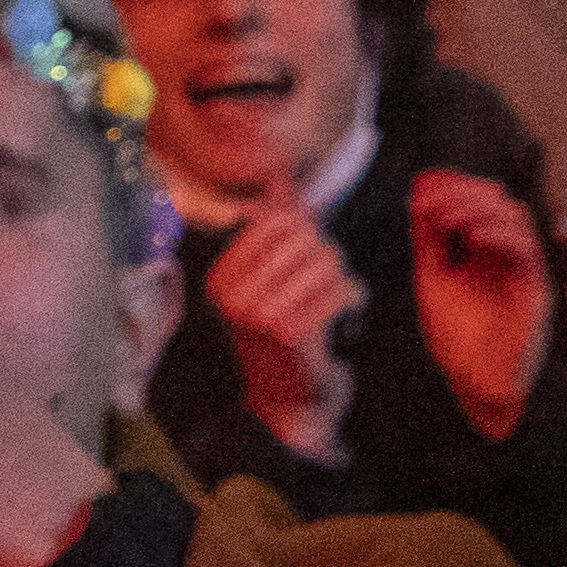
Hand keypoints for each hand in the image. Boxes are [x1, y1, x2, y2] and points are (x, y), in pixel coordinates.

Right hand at [200, 195, 367, 466]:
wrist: (282, 393)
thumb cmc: (277, 327)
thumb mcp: (266, 275)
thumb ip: (273, 228)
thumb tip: (280, 174)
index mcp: (220, 279)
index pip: (271, 222)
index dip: (300, 226)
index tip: (304, 249)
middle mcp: (232, 295)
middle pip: (300, 237)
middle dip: (321, 250)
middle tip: (325, 272)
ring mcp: (255, 314)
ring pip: (321, 260)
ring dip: (336, 273)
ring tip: (333, 289)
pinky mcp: (286, 333)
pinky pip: (333, 291)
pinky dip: (346, 295)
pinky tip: (343, 306)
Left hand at [402, 168, 555, 439]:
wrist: (477, 380)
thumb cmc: (458, 335)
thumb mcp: (432, 277)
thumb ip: (428, 236)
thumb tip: (420, 188)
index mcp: (481, 246)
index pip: (474, 197)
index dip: (452, 184)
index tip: (423, 187)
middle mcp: (505, 250)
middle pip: (494, 199)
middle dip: (462, 193)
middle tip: (432, 206)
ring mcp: (521, 265)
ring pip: (513, 215)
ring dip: (478, 210)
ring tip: (447, 221)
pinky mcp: (534, 283)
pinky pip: (524, 247)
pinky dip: (498, 234)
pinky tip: (472, 238)